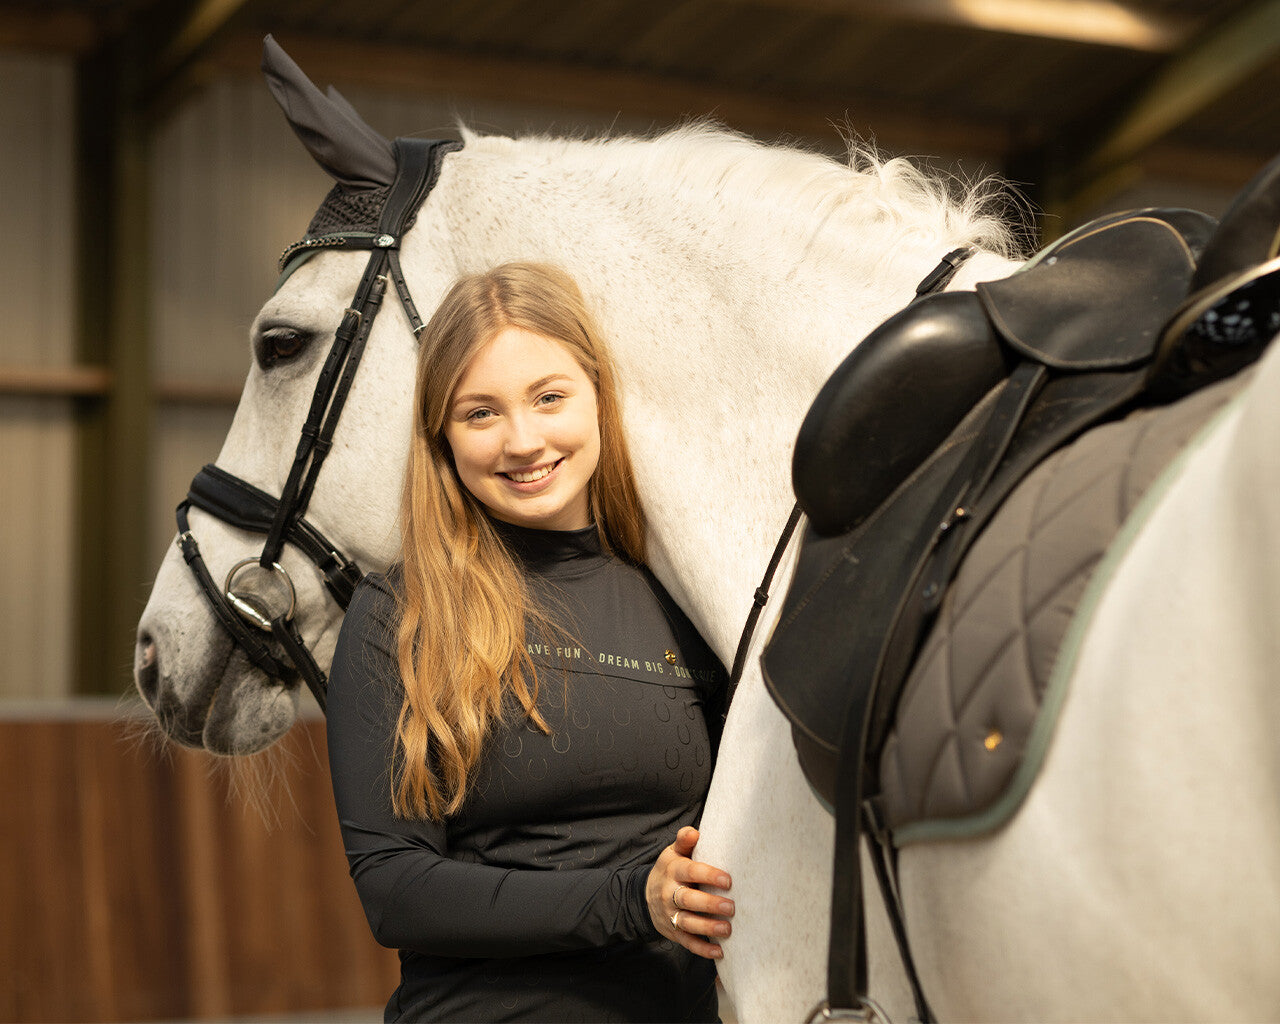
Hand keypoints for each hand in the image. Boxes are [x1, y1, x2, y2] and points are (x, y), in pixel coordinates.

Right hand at [645, 826, 734, 959]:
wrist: (645, 895)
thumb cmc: (670, 869)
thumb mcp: (672, 852)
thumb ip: (684, 841)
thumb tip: (694, 832)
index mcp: (672, 871)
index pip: (690, 872)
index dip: (708, 875)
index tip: (728, 880)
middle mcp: (669, 894)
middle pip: (688, 900)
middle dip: (709, 904)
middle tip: (731, 907)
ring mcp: (670, 914)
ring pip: (687, 923)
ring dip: (707, 927)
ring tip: (727, 929)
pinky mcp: (673, 932)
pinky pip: (687, 942)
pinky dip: (702, 949)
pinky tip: (719, 951)